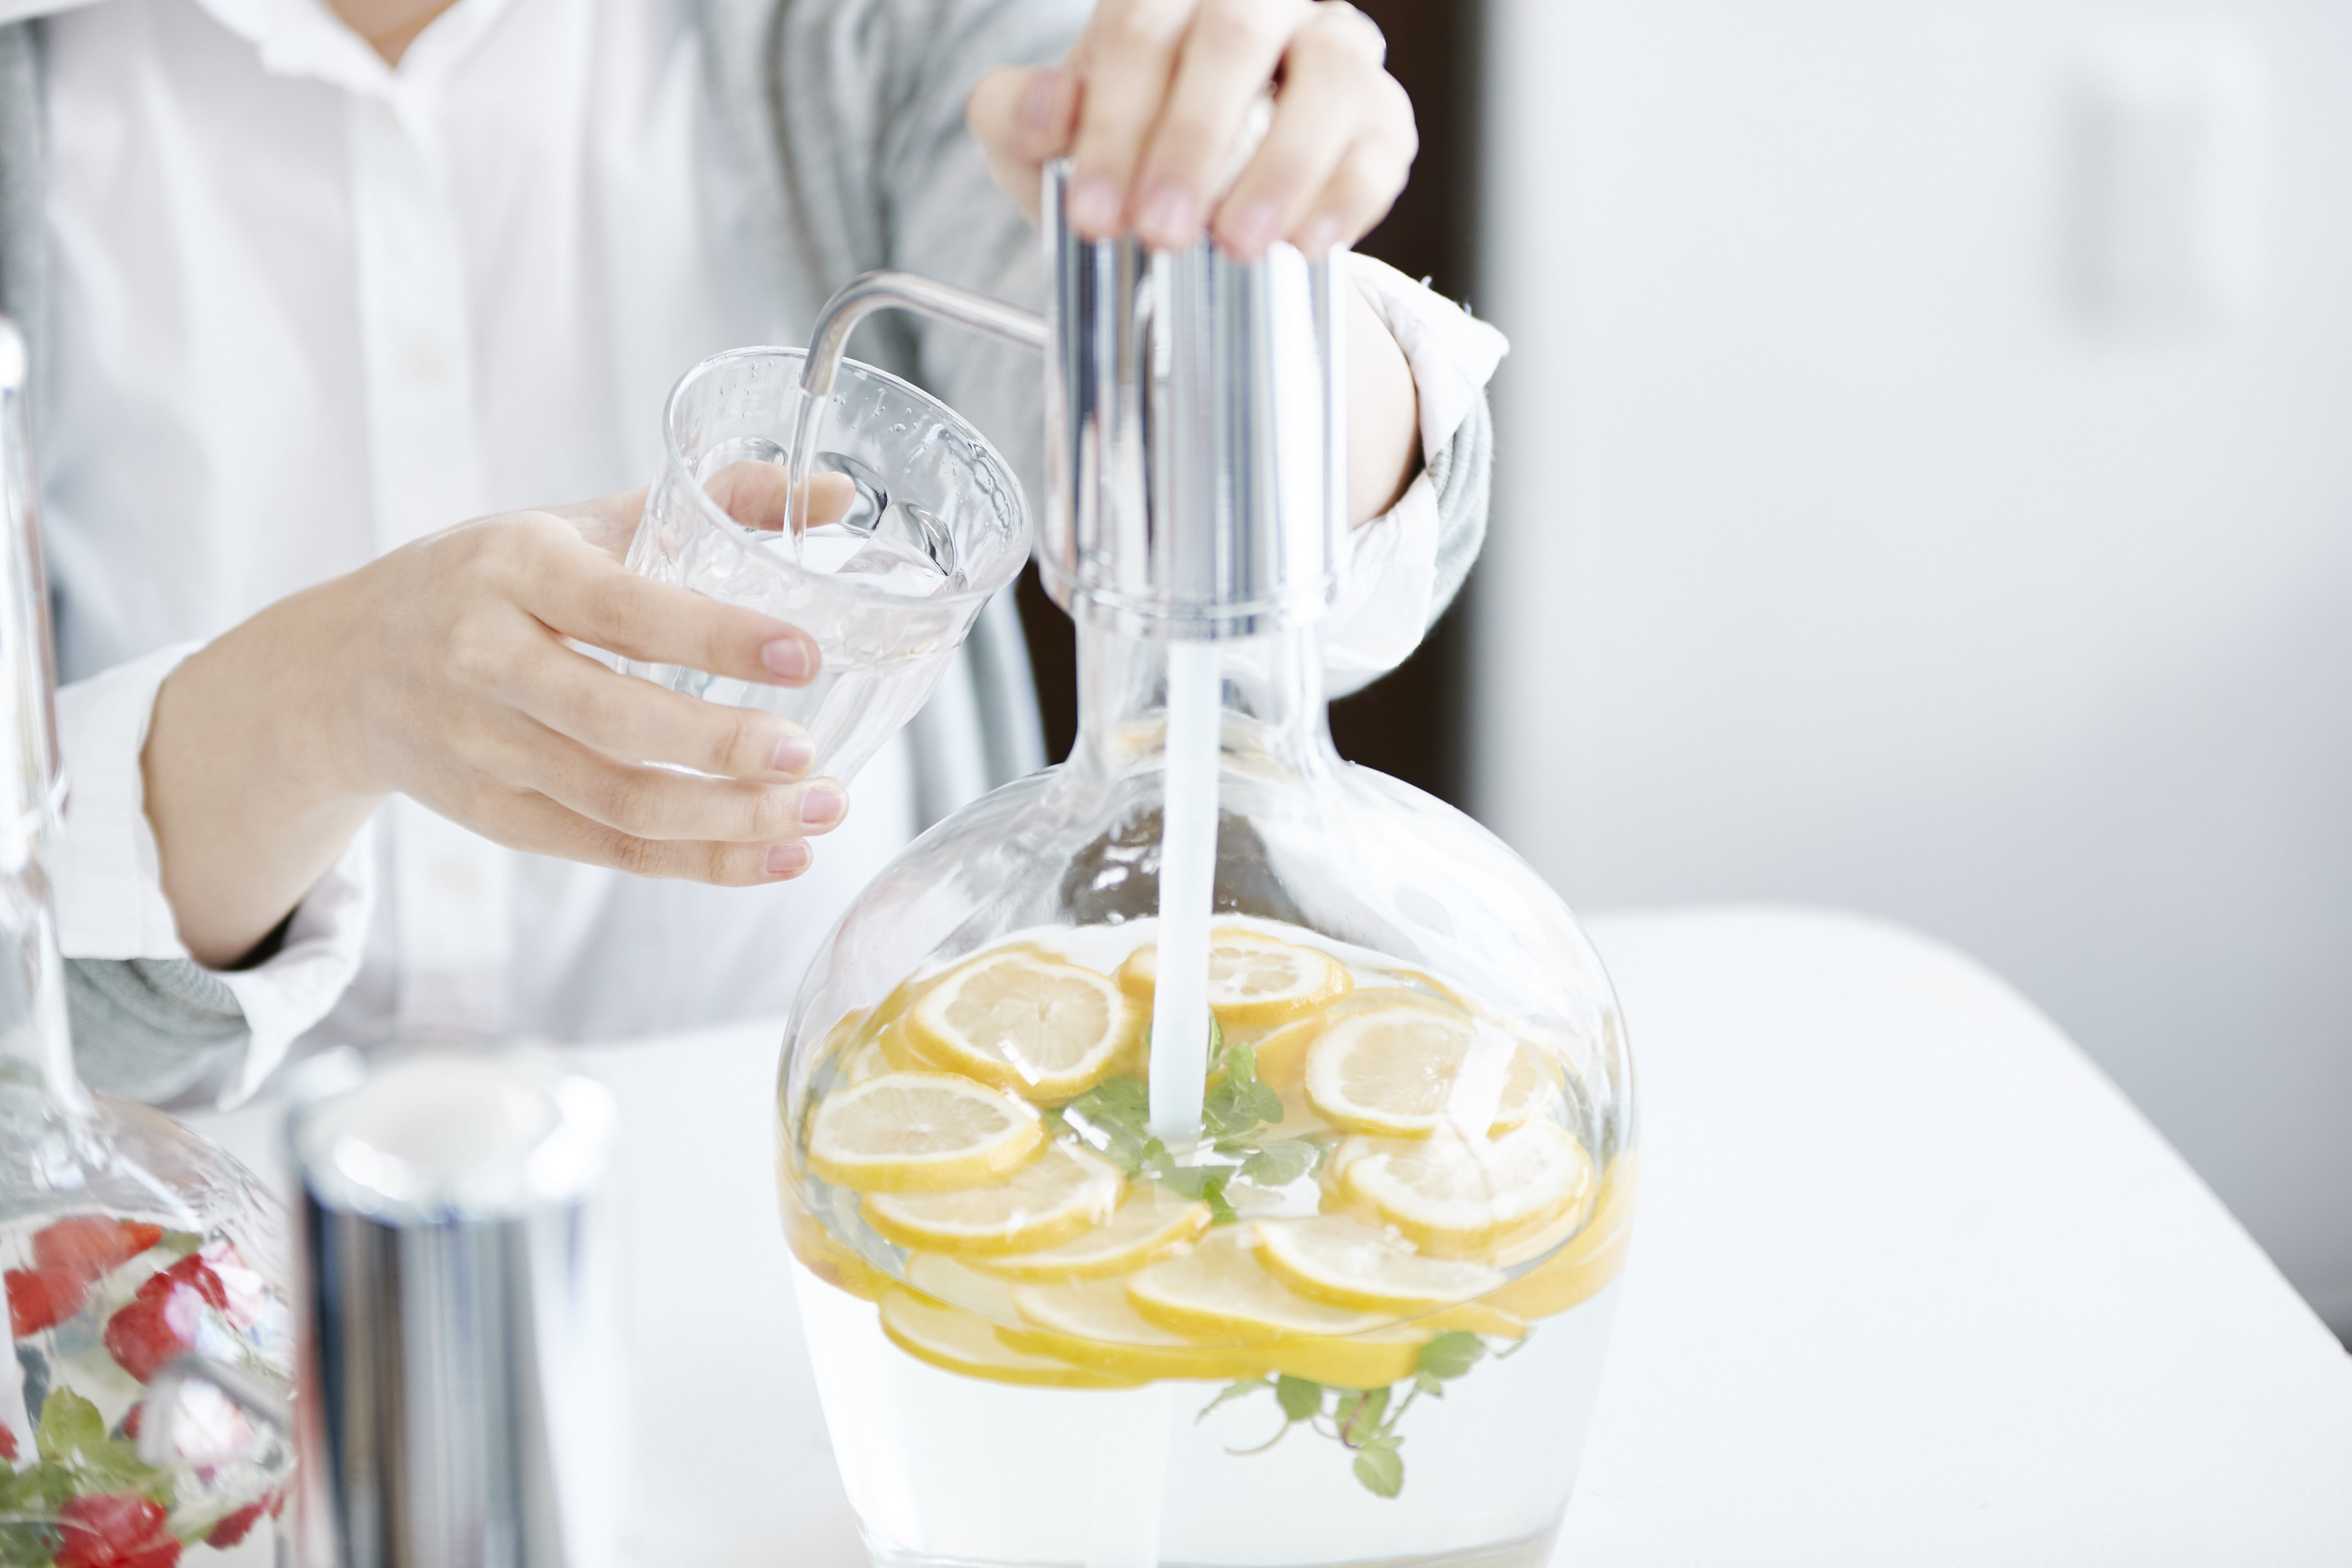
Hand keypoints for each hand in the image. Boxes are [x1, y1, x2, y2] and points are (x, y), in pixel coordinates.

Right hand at [144, 468, 856, 966]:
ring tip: (820, 813)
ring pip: (617, 803)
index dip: (715, 637)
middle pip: (613, 722)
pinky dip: (698, 862)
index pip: (623, 609)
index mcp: (515, 569)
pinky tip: (774, 857)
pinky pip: (607, 851)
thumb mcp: (573, 524)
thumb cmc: (486, 582)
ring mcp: (486, 749)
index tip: (803, 653)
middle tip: (812, 757)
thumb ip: (704, 507)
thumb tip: (841, 493)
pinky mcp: (494, 817)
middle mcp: (488, 660)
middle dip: (722, 749)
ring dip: (729, 820)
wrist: (342, 670)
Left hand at [968, 0, 1414, 260]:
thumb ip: (1016, 115)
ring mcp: (1330, 52)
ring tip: (1238, 243)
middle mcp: (1259, 5)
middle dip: (1194, 141)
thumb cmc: (1118, 159)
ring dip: (1283, 165)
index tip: (1094, 216)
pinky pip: (1383, 142)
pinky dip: (1347, 196)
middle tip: (1163, 231)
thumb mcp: (1040, 142)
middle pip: (1235, 35)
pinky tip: (1304, 245)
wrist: (1191, 220)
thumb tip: (1048, 112)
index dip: (1115, 124)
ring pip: (1331, 74)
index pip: (1142, 28)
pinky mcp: (1382, 119)